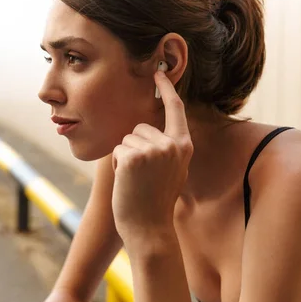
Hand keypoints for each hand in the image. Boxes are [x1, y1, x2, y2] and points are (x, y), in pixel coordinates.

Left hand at [111, 70, 192, 245]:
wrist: (149, 229)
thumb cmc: (156, 202)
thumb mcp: (173, 170)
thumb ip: (168, 147)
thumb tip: (151, 128)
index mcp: (184, 145)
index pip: (175, 109)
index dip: (166, 89)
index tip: (158, 73)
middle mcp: (172, 144)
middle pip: (140, 127)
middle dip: (134, 146)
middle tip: (143, 175)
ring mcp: (153, 150)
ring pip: (126, 139)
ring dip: (125, 157)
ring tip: (136, 180)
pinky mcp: (133, 156)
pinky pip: (117, 150)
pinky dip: (116, 165)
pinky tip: (126, 182)